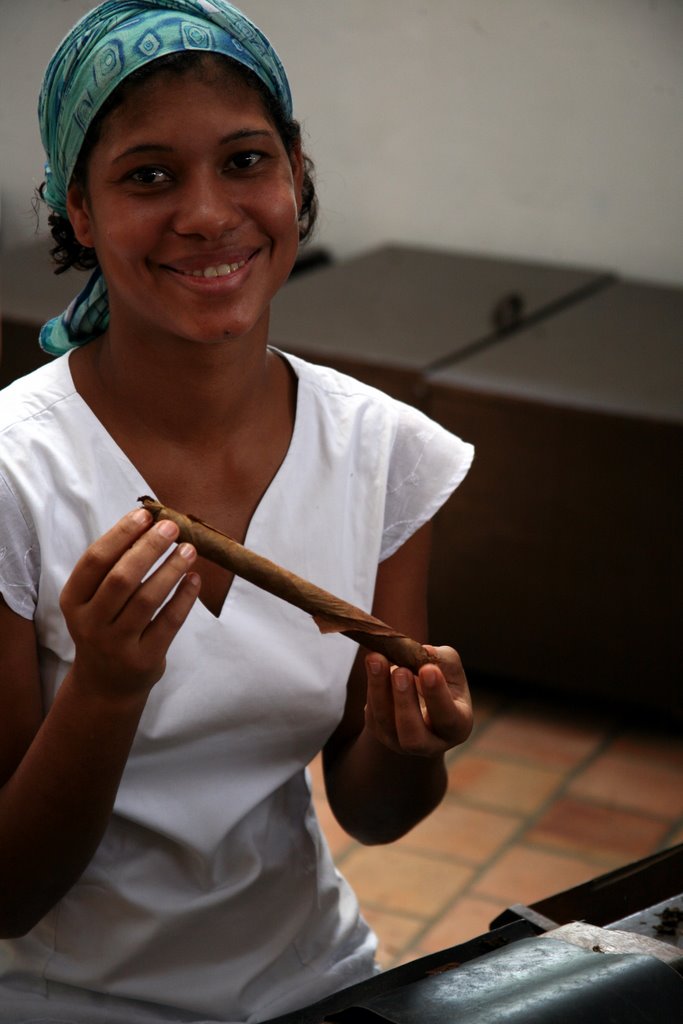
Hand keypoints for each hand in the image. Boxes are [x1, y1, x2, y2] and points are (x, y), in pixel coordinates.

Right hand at [59, 508, 199, 700]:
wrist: (105, 684)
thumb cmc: (105, 627)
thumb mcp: (94, 601)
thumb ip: (114, 567)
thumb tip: (149, 523)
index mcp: (73, 601)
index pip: (95, 560)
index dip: (120, 534)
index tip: (145, 514)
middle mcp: (90, 624)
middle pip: (122, 578)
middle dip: (149, 547)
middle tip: (172, 527)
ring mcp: (116, 645)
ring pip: (147, 599)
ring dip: (171, 569)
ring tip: (189, 549)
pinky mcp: (143, 659)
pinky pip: (169, 622)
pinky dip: (184, 597)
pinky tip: (195, 578)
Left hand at [364, 645, 472, 757]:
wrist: (419, 693)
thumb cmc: (440, 679)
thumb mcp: (449, 667)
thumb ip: (441, 659)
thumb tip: (425, 652)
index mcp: (458, 726)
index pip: (448, 717)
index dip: (437, 695)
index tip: (428, 669)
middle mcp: (431, 743)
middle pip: (414, 736)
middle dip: (405, 702)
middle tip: (400, 670)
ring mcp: (402, 743)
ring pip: (386, 724)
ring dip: (379, 690)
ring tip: (377, 659)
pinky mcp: (380, 734)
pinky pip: (372, 715)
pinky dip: (372, 688)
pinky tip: (373, 664)